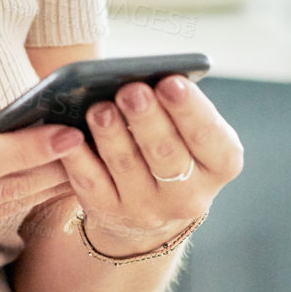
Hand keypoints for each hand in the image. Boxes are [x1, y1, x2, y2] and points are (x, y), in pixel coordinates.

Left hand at [54, 75, 243, 252]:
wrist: (152, 204)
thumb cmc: (171, 147)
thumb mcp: (188, 131)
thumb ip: (175, 106)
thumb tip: (141, 77)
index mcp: (220, 164)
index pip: (208, 136)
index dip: (189, 109)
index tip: (170, 81)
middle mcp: (190, 194)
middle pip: (167, 153)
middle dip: (147, 119)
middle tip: (131, 90)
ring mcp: (149, 210)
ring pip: (127, 167)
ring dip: (111, 135)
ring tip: (99, 108)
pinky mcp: (111, 214)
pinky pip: (91, 183)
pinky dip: (79, 158)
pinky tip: (70, 136)